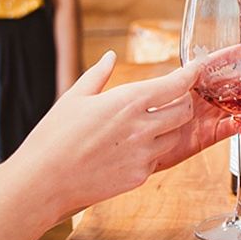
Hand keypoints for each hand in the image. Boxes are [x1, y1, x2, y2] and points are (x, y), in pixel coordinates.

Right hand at [5, 47, 240, 222]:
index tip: (199, 69)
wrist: (42, 183)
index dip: (192, 75)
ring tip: (144, 127)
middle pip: (185, 110)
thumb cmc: (53, 138)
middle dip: (183, 103)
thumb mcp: (74, 97)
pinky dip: (152, 152)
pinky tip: (128, 151)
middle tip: (168, 101)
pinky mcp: (140, 176)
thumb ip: (98, 75)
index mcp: (128, 100)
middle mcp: (142, 126)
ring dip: (169, 129)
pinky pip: (158, 159)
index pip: (176, 84)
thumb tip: (110, 57)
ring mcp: (144, 153)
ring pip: (176, 136)